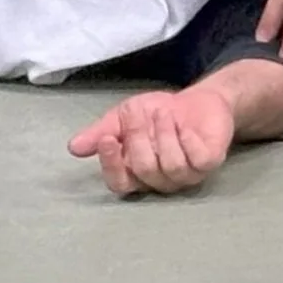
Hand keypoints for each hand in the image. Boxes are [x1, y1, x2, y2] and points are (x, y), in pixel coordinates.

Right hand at [68, 87, 236, 195]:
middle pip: (143, 169)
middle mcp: (159, 181)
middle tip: (138, 111)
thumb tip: (73, 147)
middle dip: (138, 136)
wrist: (197, 99)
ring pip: (170, 166)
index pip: (119, 183)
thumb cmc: (157, 113)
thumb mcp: (123, 117)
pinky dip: (187, 140)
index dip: (112, 165)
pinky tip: (184, 127)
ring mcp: (186, 175)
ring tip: (163, 113)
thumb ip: (100, 132)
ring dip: (163, 134)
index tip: (107, 139)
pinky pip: (197, 160)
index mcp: (135, 174)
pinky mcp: (209, 163)